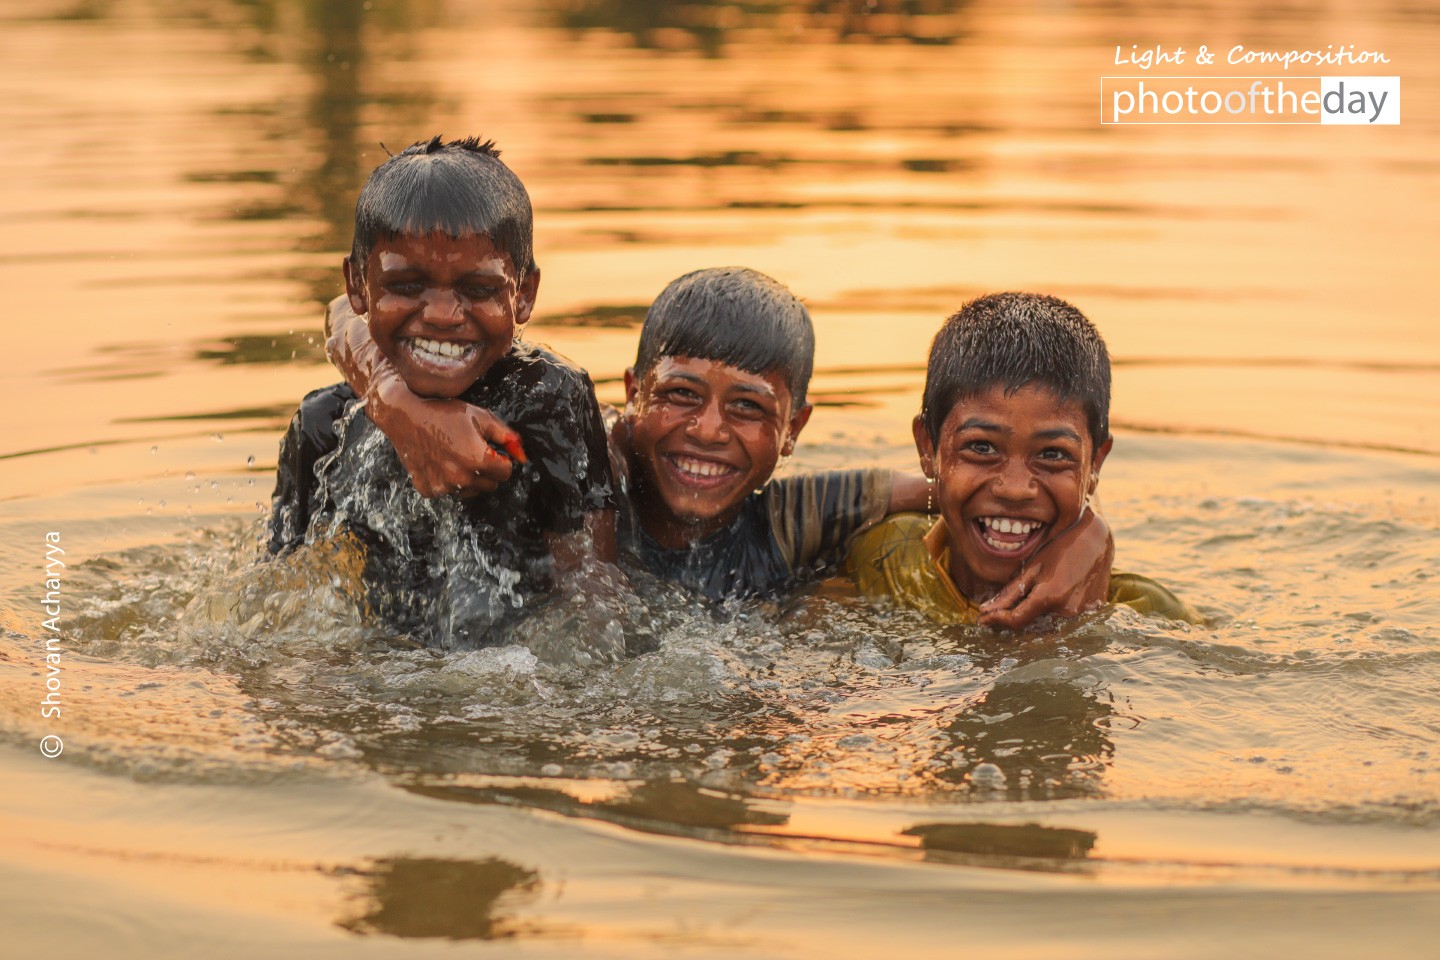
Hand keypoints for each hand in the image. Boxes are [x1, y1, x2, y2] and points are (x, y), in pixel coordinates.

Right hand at [368, 375, 517, 497]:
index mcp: (478, 460)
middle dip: (488, 470)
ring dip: (469, 477)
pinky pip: (449, 492)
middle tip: (472, 450)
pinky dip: (448, 480)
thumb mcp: (481, 417)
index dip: (501, 459)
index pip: (506, 472)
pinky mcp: (428, 490)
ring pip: (471, 490)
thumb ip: (506, 437)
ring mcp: (443, 487)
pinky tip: (440, 461)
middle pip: (490, 484)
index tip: (492, 449)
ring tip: (456, 455)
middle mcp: (461, 478)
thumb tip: (523, 456)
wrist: (405, 416)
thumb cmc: (445, 413)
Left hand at [978, 506, 1112, 628]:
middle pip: (1032, 626)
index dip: (997, 621)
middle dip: (1013, 621)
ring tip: (1026, 602)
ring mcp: (1082, 614)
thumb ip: (1009, 593)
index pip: (1016, 621)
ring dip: (1034, 619)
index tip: (982, 619)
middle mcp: (1067, 610)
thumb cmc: (1060, 549)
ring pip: (1048, 625)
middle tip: (997, 613)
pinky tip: (1050, 599)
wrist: (1096, 541)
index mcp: (1049, 596)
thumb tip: (986, 610)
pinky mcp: (1092, 613)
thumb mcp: (1032, 568)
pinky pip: (1066, 620)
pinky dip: (1052, 614)